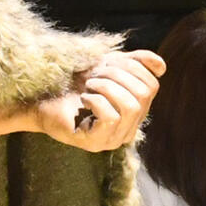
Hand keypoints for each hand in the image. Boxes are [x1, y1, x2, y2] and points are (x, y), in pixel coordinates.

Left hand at [36, 49, 163, 150]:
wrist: (43, 100)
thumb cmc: (74, 85)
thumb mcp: (108, 68)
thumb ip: (134, 64)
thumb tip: (162, 65)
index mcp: (136, 112)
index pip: (152, 86)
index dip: (133, 67)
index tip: (107, 63)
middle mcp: (129, 128)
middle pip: (143, 95)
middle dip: (118, 75)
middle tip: (95, 74)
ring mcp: (113, 139)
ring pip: (130, 107)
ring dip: (107, 87)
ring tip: (90, 85)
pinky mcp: (95, 143)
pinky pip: (111, 118)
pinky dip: (96, 101)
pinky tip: (84, 99)